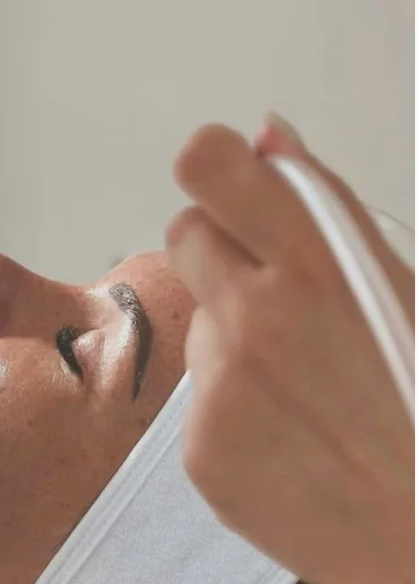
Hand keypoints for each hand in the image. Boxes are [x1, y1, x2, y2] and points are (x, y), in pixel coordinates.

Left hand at [164, 115, 414, 583]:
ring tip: (314, 389)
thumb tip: (266, 136)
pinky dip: (238, 410)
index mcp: (320, 266)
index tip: (234, 185)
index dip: (216, 169)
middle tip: (281, 291)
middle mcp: (256, 317)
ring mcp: (221, 387)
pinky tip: (299, 440)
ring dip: (240, 339)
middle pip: (185, 235)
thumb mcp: (406, 291)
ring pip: (202, 324)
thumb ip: (328, 213)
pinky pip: (201, 400)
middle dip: (224, 250)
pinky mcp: (199, 447)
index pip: (209, 167)